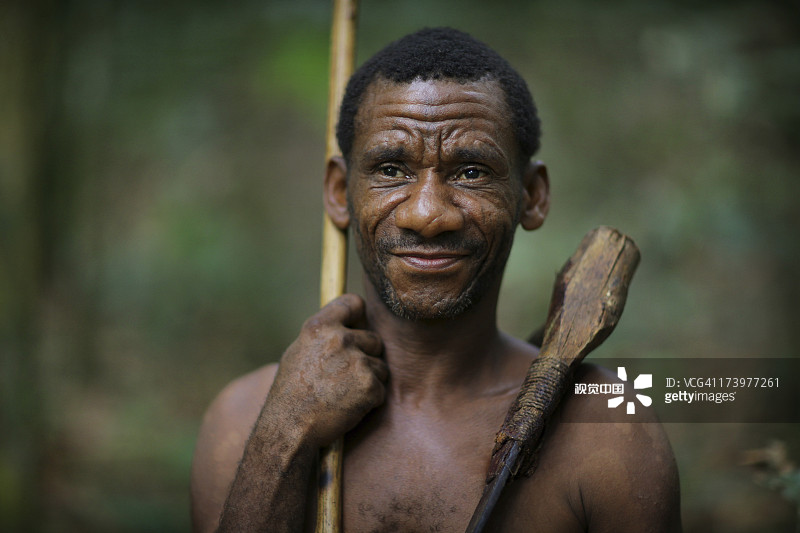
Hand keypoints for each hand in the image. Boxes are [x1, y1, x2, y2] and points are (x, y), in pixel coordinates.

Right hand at [267, 294, 387, 447]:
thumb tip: (347, 325)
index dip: (359, 316)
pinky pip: (380, 389)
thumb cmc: (291, 394)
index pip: (353, 303)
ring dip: (369, 380)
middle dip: (366, 357)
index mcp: (319, 327)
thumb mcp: (298, 353)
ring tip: (343, 395)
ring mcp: (356, 361)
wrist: (289, 428)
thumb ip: (323, 336)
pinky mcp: (369, 385)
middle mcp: (339, 339)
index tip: (357, 327)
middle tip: (345, 378)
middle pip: (374, 339)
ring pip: (380, 366)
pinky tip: (348, 407)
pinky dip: (370, 401)